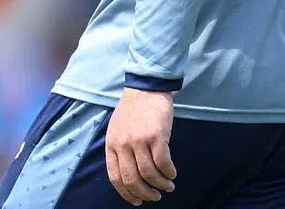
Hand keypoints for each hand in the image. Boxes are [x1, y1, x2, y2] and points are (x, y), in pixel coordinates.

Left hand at [105, 88, 176, 205]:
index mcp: (112, 144)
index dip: (127, 193)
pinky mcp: (157, 135)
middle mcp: (124, 144)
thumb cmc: (133, 109)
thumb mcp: (117, 129)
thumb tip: (129, 175)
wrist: (146, 87)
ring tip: (168, 187)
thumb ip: (120, 150)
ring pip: (149, 174)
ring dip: (160, 185)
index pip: (116, 177)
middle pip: (132, 179)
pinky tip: (172, 174)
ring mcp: (140, 140)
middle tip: (155, 197)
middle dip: (145, 194)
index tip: (137, 201)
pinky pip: (163, 162)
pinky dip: (169, 173)